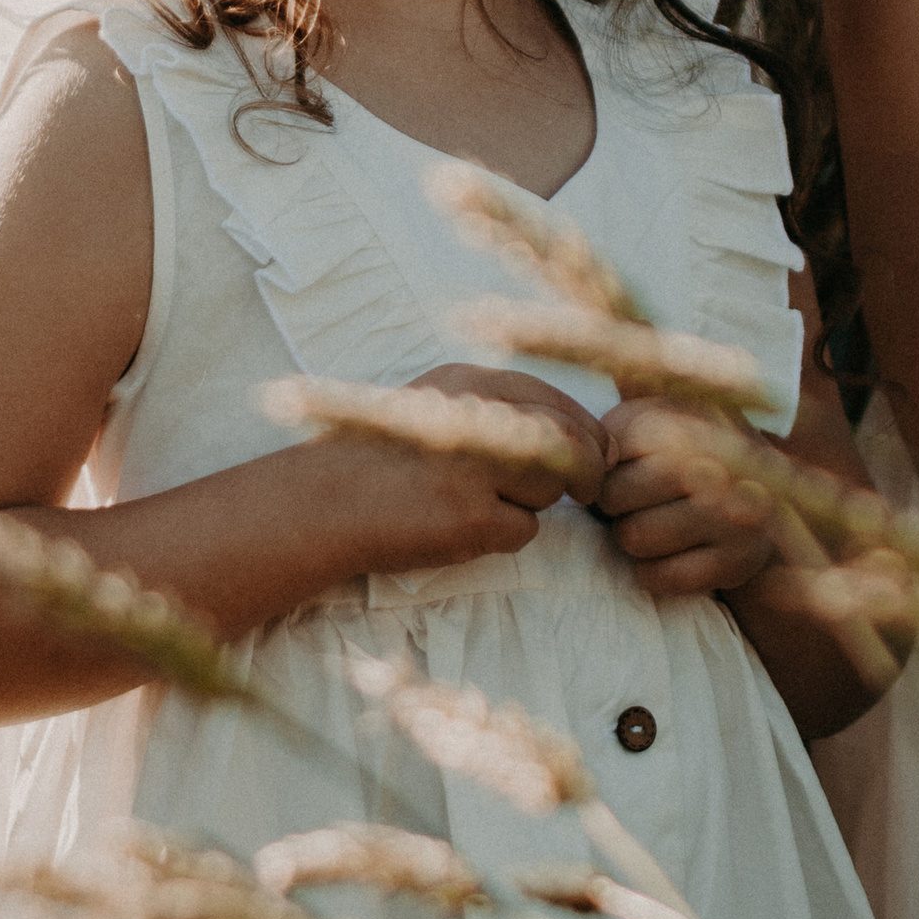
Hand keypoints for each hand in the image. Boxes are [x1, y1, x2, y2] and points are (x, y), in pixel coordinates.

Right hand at [318, 368, 608, 576]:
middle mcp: (475, 416)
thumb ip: (501, 408)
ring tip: (482, 505)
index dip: (589, 432)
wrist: (323, 502)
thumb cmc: (384, 457)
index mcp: (470, 381)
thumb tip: (586, 433)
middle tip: (586, 491)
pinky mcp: (468, 518)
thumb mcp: (437, 406)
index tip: (595, 454)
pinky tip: (463, 530)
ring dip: (533, 505)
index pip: (560, 401)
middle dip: (587, 471)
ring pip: (550, 489)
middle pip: (571, 442)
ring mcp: (473, 468)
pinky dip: (504, 537)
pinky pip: (523, 532)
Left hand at [593, 396, 779, 599]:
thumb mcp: (655, 408)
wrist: (770, 489)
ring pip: (634, 539)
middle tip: (640, 500)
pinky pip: (662, 577)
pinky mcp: (737, 560)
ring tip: (658, 521)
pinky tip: (672, 550)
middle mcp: (712, 464)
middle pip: (613, 500)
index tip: (626, 468)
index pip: (602, 460)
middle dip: (617, 505)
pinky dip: (654, 570)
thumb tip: (578, 404)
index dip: (604, 470)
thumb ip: (620, 400)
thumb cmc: (688, 446)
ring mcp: (730, 514)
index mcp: (683, 422)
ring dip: (635, 537)